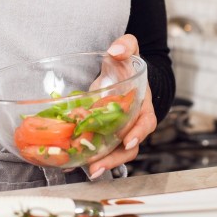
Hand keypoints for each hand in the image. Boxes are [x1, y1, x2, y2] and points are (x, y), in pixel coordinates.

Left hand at [84, 34, 156, 179]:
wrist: (121, 74)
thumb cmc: (127, 66)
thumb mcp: (129, 51)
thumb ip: (126, 46)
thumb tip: (116, 49)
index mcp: (142, 105)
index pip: (146, 122)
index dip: (139, 132)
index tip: (128, 141)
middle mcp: (132, 123)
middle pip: (129, 147)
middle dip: (114, 159)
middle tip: (98, 167)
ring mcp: (118, 131)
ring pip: (115, 153)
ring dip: (101, 163)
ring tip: (86, 170)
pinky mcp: (103, 134)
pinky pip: (99, 149)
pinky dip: (86, 157)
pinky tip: (71, 162)